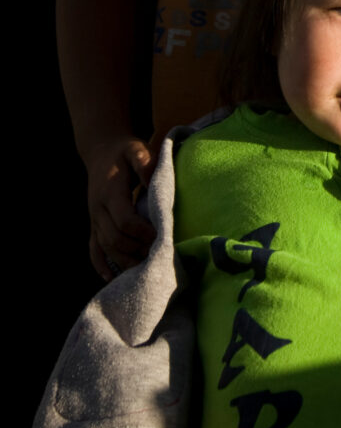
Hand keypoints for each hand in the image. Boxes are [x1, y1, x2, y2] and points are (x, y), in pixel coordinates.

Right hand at [86, 137, 155, 280]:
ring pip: (105, 247)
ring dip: (123, 260)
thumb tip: (153, 181)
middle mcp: (98, 209)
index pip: (124, 220)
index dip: (142, 231)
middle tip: (157, 254)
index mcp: (110, 192)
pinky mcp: (93, 225)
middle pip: (114, 239)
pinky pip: (93, 249)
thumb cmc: (124, 152)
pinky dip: (100, 265)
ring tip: (144, 268)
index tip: (160, 235)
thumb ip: (144, 163)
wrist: (101, 151)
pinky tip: (111, 278)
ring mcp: (94, 219)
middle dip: (136, 249)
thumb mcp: (136, 150)